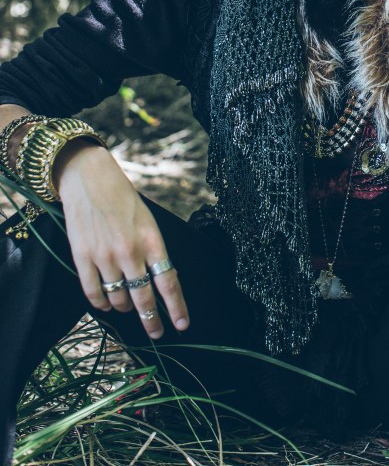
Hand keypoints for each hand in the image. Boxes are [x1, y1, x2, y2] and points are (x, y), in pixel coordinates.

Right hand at [56, 141, 189, 339]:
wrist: (90, 179)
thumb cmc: (122, 199)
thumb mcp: (148, 221)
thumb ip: (153, 250)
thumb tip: (159, 281)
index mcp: (151, 239)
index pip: (168, 281)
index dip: (176, 307)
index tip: (182, 325)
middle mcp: (130, 251)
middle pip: (143, 297)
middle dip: (151, 320)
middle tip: (156, 333)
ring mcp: (104, 256)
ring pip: (118, 299)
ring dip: (125, 308)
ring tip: (128, 308)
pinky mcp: (82, 257)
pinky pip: (93, 294)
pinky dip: (102, 304)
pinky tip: (107, 304)